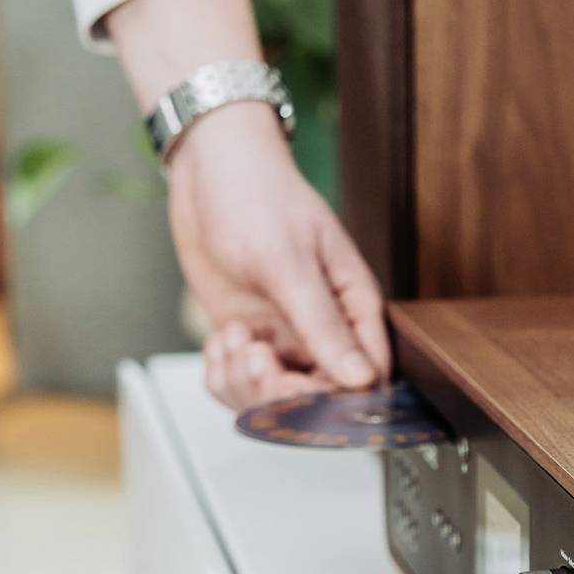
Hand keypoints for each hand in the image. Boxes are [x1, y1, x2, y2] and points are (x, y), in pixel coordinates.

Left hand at [106, 0, 390, 410]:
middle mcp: (322, 329)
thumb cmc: (258, 197)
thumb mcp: (290, 264)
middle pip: (317, 400)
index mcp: (353, 308)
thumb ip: (325, 326)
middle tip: (253, 356)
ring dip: (244, 383)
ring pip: (273, 398)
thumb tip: (362, 380)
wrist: (208, 171)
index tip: (297, 393)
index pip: (365, 380)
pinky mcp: (249, 335)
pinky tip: (218, 341)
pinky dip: (222, 374)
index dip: (334, 403)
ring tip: (232, 340)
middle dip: (278, 392)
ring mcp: (284, 334)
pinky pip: (240, 382)